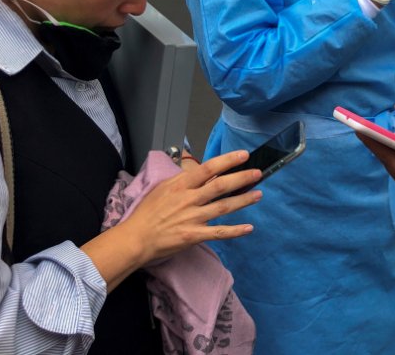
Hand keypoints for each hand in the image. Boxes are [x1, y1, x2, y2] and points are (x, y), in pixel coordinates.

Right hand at [118, 149, 261, 265]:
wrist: (136, 238)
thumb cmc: (148, 212)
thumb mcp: (163, 188)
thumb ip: (183, 180)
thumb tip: (202, 172)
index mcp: (180, 185)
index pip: (208, 168)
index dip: (227, 161)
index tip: (243, 155)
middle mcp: (189, 199)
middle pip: (220, 186)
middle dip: (241, 178)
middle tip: (258, 173)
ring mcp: (192, 218)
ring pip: (223, 207)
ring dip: (243, 200)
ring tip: (258, 194)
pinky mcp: (194, 236)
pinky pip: (218, 232)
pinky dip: (235, 230)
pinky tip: (249, 228)